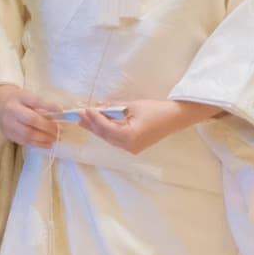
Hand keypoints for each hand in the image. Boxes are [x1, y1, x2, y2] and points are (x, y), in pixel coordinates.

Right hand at [0, 84, 58, 148]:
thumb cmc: (19, 99)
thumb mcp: (29, 95)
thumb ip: (43, 104)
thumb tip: (61, 112)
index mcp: (19, 97)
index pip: (35, 101)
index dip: (48, 106)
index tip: (61, 110)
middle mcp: (11, 110)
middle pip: (31, 120)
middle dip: (48, 127)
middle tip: (60, 131)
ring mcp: (8, 124)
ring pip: (27, 134)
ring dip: (44, 138)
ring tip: (55, 139)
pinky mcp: (8, 134)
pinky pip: (24, 141)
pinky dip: (38, 144)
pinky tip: (48, 144)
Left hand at [78, 99, 221, 155]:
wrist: (174, 118)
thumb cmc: (155, 110)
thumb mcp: (132, 105)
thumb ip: (113, 107)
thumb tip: (98, 105)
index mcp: (129, 137)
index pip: (106, 128)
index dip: (94, 118)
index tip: (85, 109)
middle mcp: (128, 146)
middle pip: (105, 135)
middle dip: (92, 125)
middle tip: (79, 116)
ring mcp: (131, 148)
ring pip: (109, 138)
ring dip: (97, 128)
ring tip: (84, 120)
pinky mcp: (133, 146)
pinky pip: (116, 139)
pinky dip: (107, 131)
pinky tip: (99, 124)